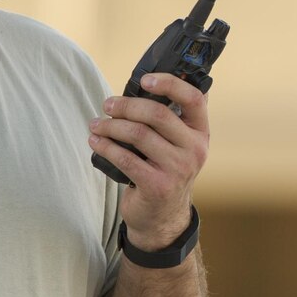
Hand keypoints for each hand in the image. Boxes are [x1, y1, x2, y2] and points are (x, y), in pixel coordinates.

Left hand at [89, 72, 209, 249]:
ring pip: (137, 134)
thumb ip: (174, 116)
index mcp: (201, 133)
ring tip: (96, 124)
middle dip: (126, 106)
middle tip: (107, 105)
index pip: (193, 98)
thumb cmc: (165, 171)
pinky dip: (105, 146)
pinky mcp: (157, 186)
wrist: (163, 216)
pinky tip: (95, 141)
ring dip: (110, 126)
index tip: (144, 80)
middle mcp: (194, 150)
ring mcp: (177, 170)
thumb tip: (153, 81)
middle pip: (157, 114)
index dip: (169, 84)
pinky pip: (125, 158)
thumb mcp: (179, 145)